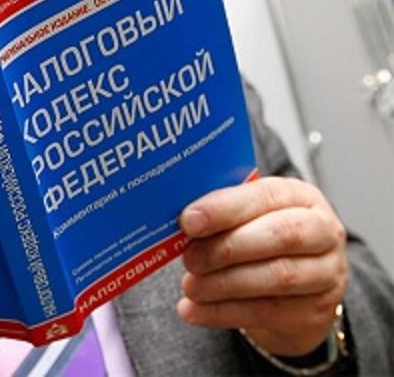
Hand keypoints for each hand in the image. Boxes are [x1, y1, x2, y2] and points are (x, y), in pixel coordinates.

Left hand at [176, 176, 347, 356]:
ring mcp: (326, 273)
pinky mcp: (314, 311)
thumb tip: (182, 220)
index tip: (189, 220)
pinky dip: (222, 312)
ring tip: (190, 286)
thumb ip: (222, 213)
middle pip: (280, 235)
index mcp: (301, 196)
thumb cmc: (262, 238)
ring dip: (224, 283)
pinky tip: (193, 310)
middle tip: (190, 258)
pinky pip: (266, 312)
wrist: (294, 289)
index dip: (225, 208)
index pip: (266, 196)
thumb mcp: (247, 217)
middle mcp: (323, 231)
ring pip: (277, 277)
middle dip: (227, 247)